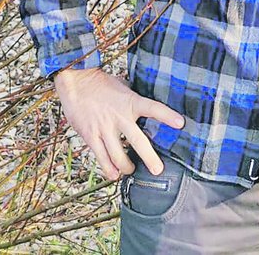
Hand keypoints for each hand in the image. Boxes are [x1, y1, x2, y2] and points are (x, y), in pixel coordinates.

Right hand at [52, 67, 184, 180]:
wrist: (77, 82)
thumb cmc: (102, 84)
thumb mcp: (124, 87)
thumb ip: (135, 100)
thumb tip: (148, 109)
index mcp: (131, 102)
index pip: (153, 108)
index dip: (167, 115)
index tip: (180, 123)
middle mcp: (119, 116)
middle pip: (137, 141)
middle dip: (149, 158)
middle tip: (158, 170)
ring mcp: (104, 128)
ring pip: (118, 155)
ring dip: (126, 167)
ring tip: (131, 170)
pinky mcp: (90, 136)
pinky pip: (101, 157)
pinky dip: (108, 169)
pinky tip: (114, 175)